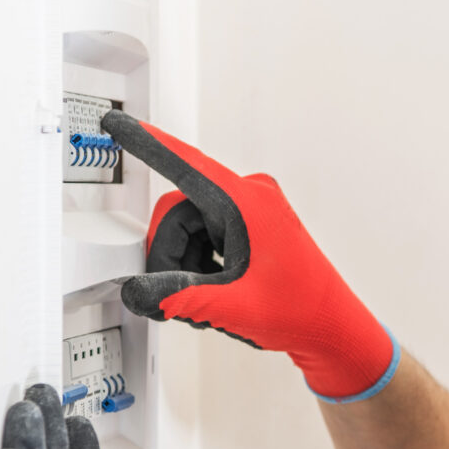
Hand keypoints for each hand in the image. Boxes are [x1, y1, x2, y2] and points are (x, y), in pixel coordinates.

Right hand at [100, 110, 399, 401]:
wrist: (331, 326)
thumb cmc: (302, 309)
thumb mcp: (233, 307)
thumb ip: (180, 297)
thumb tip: (140, 291)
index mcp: (248, 203)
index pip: (186, 165)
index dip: (146, 143)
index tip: (118, 123)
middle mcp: (249, 198)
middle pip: (178, 215)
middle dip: (171, 259)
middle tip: (177, 296)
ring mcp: (250, 212)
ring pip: (186, 231)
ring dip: (186, 270)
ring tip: (210, 301)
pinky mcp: (248, 227)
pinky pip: (202, 238)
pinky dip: (199, 268)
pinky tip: (218, 292)